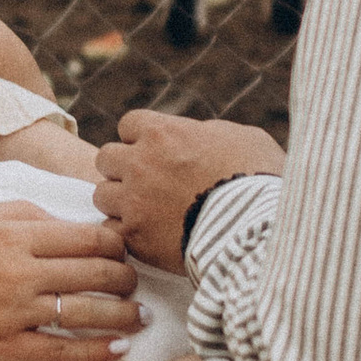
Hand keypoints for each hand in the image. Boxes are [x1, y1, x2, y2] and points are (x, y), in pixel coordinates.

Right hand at [0, 204, 139, 360]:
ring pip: (87, 312)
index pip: (88, 237)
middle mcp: (19, 272)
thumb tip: (69, 222)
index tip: (124, 249)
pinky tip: (120, 347)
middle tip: (135, 282)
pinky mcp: (5, 346)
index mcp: (13, 235)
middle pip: (97, 273)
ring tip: (141, 315)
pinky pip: (63, 350)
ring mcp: (14, 312)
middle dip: (127, 277)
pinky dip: (97, 350)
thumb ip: (23, 212)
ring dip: (124, 314)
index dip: (118, 243)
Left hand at [94, 111, 282, 271]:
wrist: (255, 230)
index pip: (129, 124)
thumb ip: (209, 132)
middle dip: (123, 168)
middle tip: (146, 182)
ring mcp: (133, 201)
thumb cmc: (258, 179)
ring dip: (120, 201)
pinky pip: (111, 229)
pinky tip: (147, 236)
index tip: (157, 152)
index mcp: (164, 133)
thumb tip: (199, 135)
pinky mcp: (134, 236)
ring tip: (146, 211)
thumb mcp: (243, 138)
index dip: (142, 138)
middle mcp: (140, 163)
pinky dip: (125, 232)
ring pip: (102, 194)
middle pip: (106, 157)